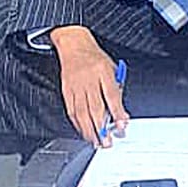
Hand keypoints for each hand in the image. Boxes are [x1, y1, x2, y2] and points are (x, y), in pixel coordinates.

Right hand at [49, 25, 128, 146]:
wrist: (73, 44)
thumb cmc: (94, 57)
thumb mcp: (112, 67)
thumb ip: (116, 88)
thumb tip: (119, 112)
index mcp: (103, 71)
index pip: (112, 96)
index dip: (117, 113)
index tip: (121, 125)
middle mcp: (89, 80)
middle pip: (95, 107)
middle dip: (102, 128)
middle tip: (107, 142)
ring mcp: (76, 86)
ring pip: (82, 112)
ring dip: (89, 130)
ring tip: (95, 141)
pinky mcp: (66, 90)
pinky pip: (72, 110)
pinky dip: (77, 123)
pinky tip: (83, 131)